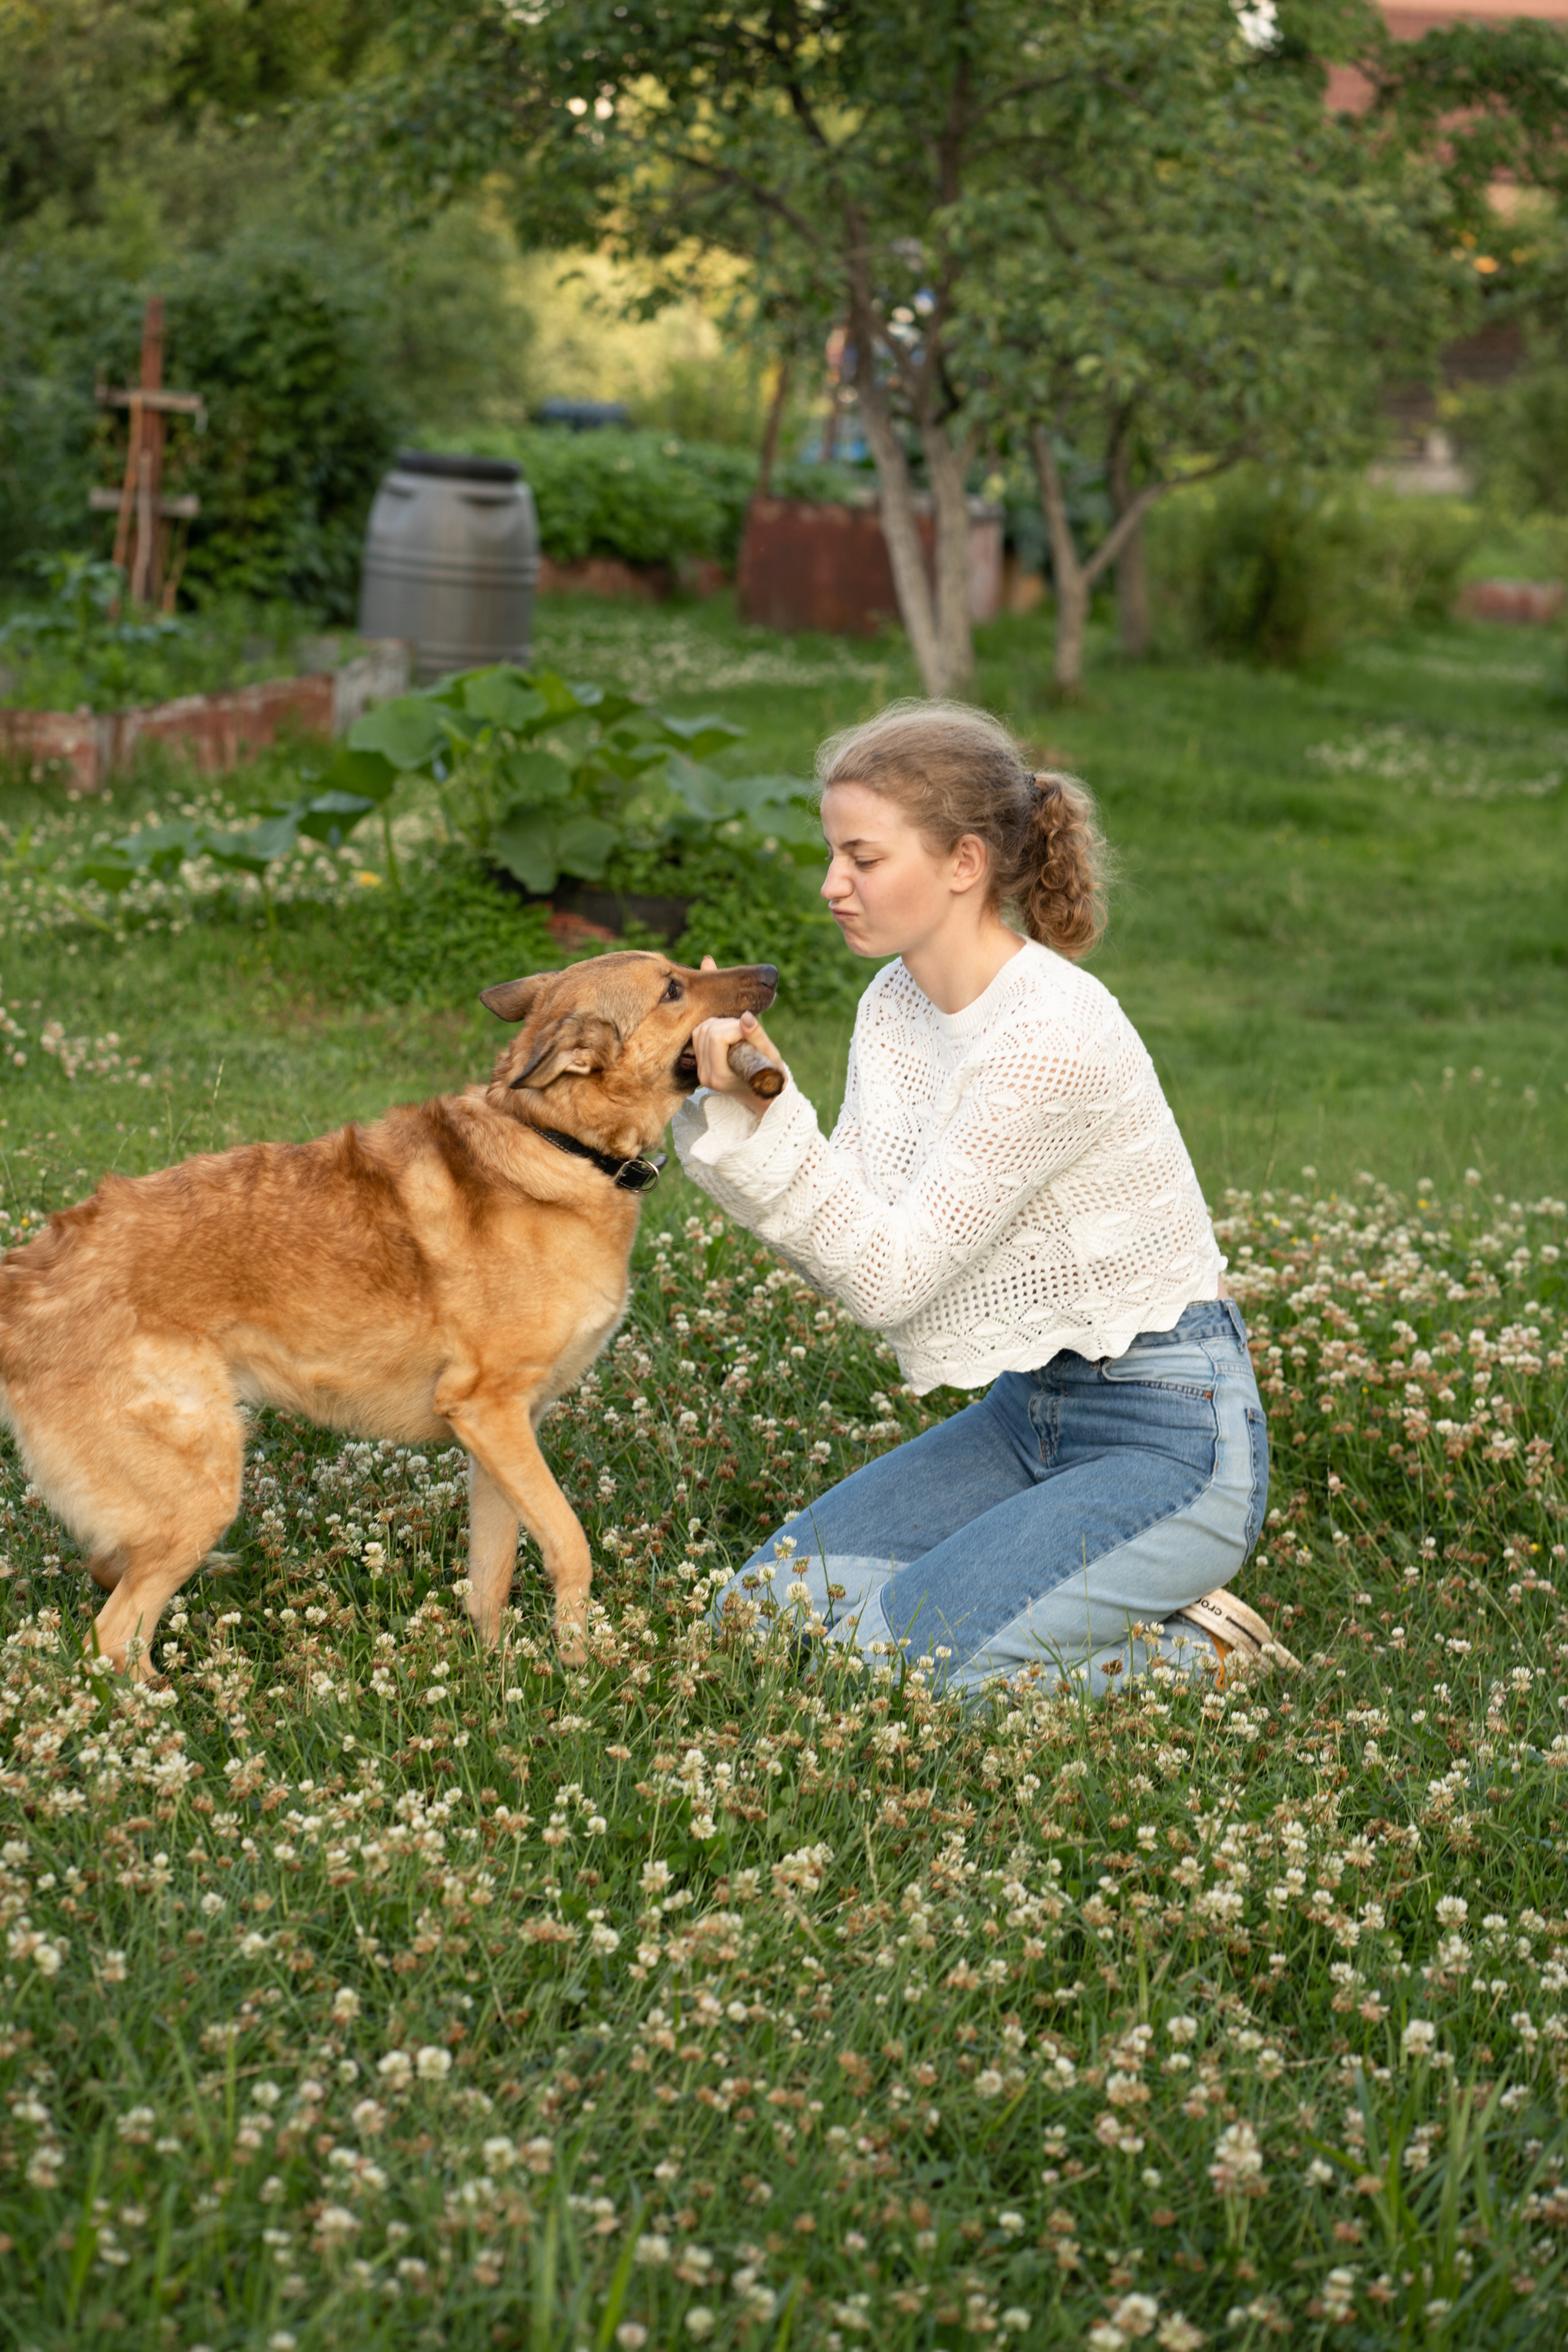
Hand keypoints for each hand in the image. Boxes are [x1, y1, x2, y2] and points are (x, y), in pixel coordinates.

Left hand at [692, 956, 784, 1098]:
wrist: (763, 1095)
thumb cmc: (771, 1077)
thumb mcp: (770, 1057)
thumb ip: (757, 1037)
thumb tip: (746, 1016)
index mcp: (720, 1077)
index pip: (717, 1038)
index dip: (735, 1028)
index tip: (749, 1033)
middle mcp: (706, 1075)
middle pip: (707, 1032)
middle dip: (728, 1024)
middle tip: (746, 1031)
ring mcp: (701, 1070)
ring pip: (701, 1031)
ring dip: (721, 1024)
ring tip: (738, 1032)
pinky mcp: (700, 1063)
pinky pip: (698, 1035)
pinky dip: (713, 1027)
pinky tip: (728, 1032)